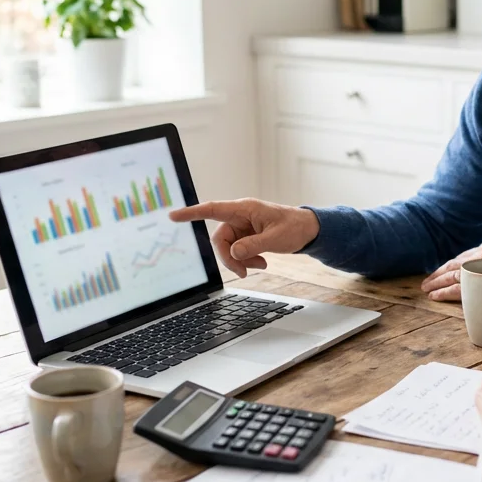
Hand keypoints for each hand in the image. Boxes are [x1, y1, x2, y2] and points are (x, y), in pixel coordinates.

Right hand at [168, 199, 319, 277]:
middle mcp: (240, 216)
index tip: (173, 216)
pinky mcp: (246, 236)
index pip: (212, 209)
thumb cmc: (294, 227)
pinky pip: (237, 251)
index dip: (191, 213)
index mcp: (244, 209)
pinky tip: (261, 263)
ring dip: (240, 260)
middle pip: (220, 239)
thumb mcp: (276, 238)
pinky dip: (246, 260)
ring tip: (261, 265)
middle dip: (229, 258)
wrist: (308, 231)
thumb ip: (253, 245)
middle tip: (244, 273)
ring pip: (228, 248)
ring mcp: (242, 227)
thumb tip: (234, 253)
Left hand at [421, 244, 481, 301]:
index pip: (463, 258)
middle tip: (427, 284)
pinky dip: (444, 292)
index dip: (449, 267)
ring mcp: (480, 265)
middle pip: (453, 265)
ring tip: (427, 290)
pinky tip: (435, 296)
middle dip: (438, 275)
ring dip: (437, 283)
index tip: (440, 274)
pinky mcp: (480, 279)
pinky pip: (457, 287)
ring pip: (452, 275)